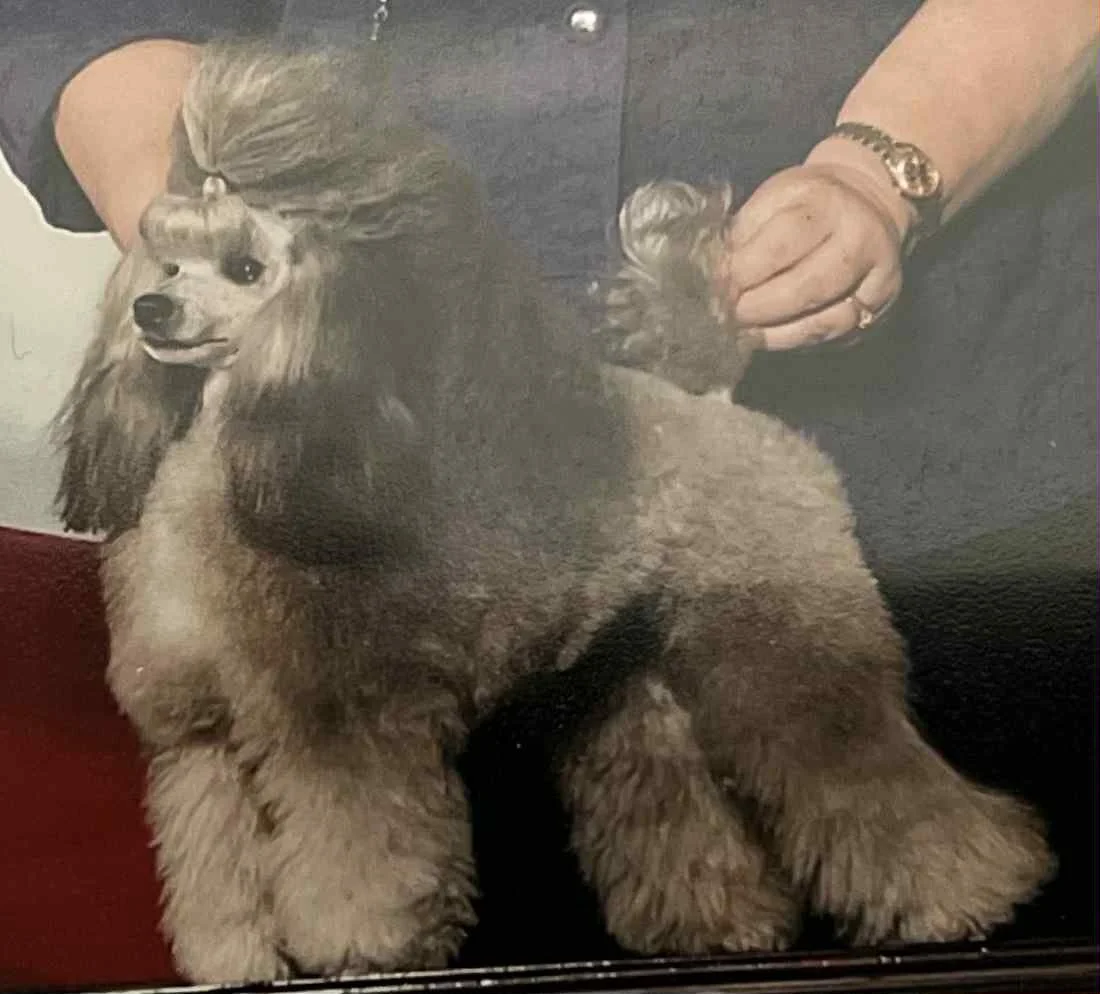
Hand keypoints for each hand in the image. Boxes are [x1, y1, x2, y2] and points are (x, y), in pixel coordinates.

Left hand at [717, 138, 916, 349]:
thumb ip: (744, 233)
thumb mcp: (774, 198)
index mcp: (831, 205)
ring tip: (743, 330)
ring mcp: (877, 282)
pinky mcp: (878, 313)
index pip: (784, 244)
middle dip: (758, 307)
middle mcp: (862, 243)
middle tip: (726, 314)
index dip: (745, 270)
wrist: (869, 201)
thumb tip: (716, 274)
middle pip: (807, 288)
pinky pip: (833, 337)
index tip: (717, 286)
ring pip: (823, 321)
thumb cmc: (808, 203)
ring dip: (775, 332)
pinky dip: (794, 341)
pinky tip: (767, 336)